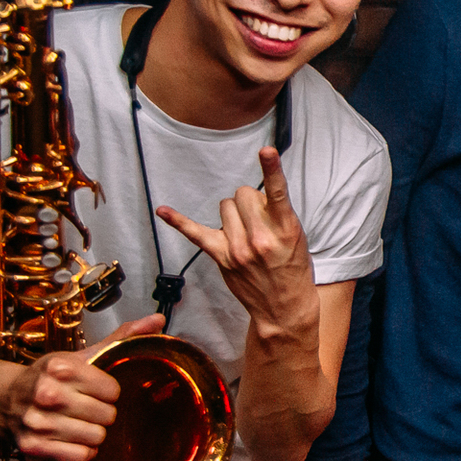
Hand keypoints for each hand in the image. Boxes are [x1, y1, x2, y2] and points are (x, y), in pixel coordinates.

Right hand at [0, 314, 166, 460]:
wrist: (4, 398)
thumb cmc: (49, 376)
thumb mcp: (80, 355)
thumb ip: (121, 338)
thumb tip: (156, 320)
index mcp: (60, 367)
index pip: (113, 391)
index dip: (109, 392)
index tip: (97, 390)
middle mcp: (46, 393)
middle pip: (107, 415)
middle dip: (103, 413)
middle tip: (89, 408)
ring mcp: (37, 421)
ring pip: (96, 437)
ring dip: (93, 433)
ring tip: (79, 422)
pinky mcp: (33, 446)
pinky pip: (78, 456)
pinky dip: (81, 451)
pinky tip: (72, 438)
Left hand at [158, 148, 317, 339]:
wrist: (284, 308)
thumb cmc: (293, 270)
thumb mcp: (297, 239)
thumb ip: (277, 216)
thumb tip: (253, 198)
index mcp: (285, 230)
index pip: (278, 193)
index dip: (272, 169)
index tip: (266, 151)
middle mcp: (260, 238)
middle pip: (243, 194)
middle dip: (250, 201)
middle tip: (259, 220)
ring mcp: (237, 248)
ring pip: (225, 206)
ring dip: (233, 212)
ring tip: (244, 231)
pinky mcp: (221, 257)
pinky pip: (196, 233)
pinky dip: (178, 220)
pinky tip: (163, 210)